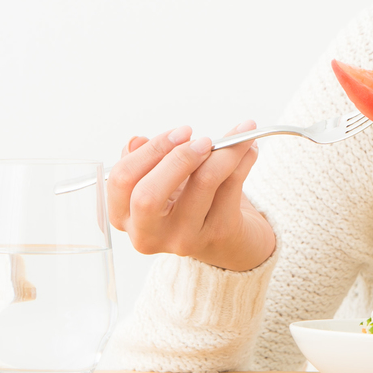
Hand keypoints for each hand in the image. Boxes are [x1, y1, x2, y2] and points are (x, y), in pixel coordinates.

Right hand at [106, 122, 276, 272]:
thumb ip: (142, 162)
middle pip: (148, 194)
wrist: (224, 239)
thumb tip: (136, 142)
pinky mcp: (216, 234)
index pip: (122, 181)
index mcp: (125, 216)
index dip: (149, 151)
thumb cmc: (185, 202)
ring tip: (239, 135)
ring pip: (202, 183)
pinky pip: (232, 187)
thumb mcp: (158, 182)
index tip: (179, 132)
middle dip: (176, 158)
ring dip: (224, 151)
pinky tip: (249, 149)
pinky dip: (243, 160)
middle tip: (203, 139)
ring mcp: (183, 238)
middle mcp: (147, 234)